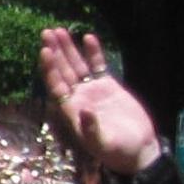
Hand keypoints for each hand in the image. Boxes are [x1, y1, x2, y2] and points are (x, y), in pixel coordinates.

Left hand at [38, 28, 162, 176]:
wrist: (138, 150)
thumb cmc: (118, 152)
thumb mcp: (103, 144)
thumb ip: (91, 129)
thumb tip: (83, 110)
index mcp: (72, 112)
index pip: (57, 87)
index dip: (50, 69)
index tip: (45, 52)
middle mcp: (78, 99)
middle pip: (63, 72)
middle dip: (55, 53)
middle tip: (47, 33)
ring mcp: (93, 91)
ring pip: (77, 66)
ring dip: (68, 49)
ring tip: (59, 31)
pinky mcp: (108, 86)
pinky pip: (97, 66)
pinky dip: (93, 53)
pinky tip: (87, 38)